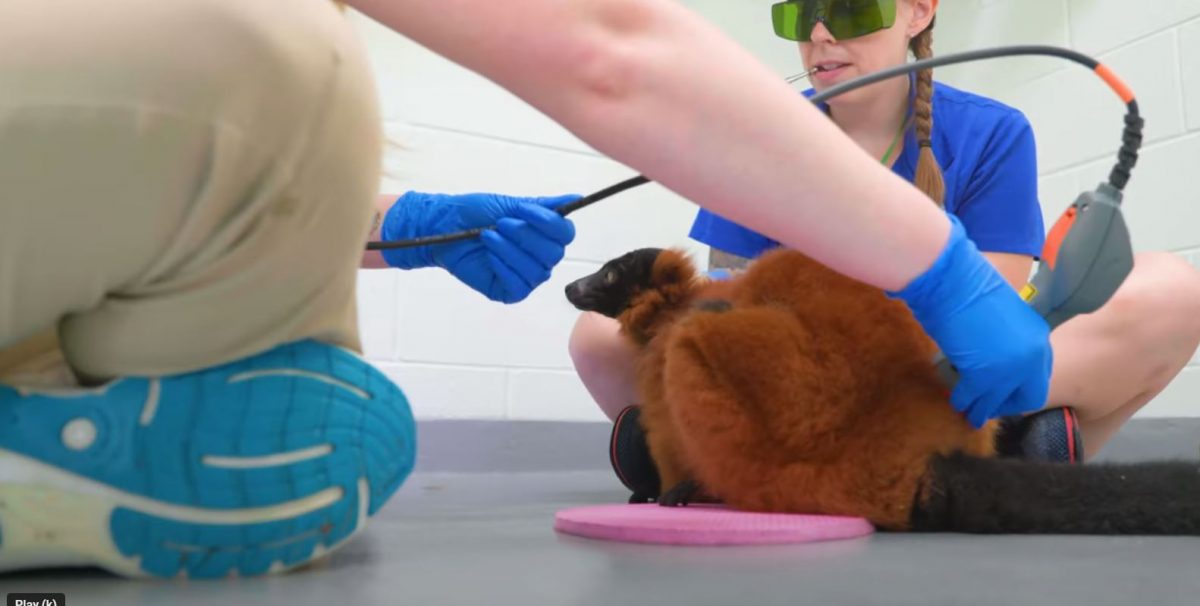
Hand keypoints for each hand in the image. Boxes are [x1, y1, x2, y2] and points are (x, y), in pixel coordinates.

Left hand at [380, 191, 578, 302]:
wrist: (444, 226)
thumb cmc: (474, 213)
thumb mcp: (510, 204)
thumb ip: (543, 206)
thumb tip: (574, 198)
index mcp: (545, 234)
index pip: (565, 233)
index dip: (548, 222)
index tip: (523, 209)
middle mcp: (541, 258)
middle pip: (554, 253)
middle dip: (526, 235)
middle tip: (501, 223)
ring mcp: (527, 276)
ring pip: (536, 270)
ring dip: (510, 250)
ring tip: (488, 236)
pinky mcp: (510, 292)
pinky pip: (519, 285)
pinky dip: (503, 267)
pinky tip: (489, 256)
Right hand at [890, 214, 1052, 427]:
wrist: (952, 279)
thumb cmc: (970, 287)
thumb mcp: (1001, 316)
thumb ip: (1007, 340)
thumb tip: (994, 357)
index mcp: (1039, 338)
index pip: (1039, 376)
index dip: (1020, 389)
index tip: (1003, 393)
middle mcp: (1032, 355)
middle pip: (1028, 396)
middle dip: (1006, 405)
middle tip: (988, 407)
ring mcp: (1010, 368)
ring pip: (998, 401)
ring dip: (982, 408)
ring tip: (969, 413)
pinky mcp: (984, 375)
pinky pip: (974, 397)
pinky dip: (963, 400)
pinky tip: (956, 400)